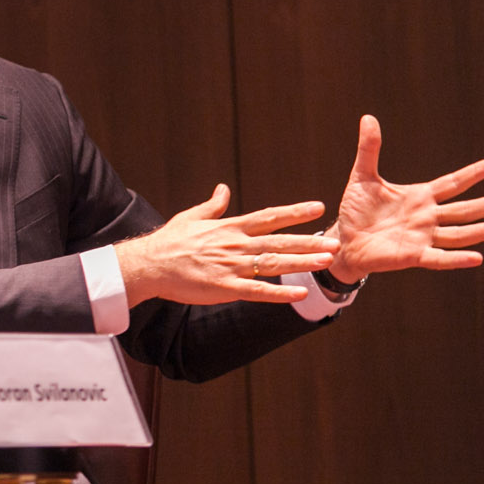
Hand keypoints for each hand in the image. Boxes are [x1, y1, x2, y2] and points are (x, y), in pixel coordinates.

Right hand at [117, 185, 338, 306]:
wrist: (148, 264)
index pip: (269, 217)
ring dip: (302, 263)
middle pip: (279, 242)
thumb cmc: (168, 241)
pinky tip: (299, 294)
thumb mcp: (191, 217)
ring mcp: (231, 266)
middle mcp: (235, 245)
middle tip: (336, 241)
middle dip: (309, 241)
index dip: (294, 212)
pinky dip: (279, 293)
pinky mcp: (224, 287)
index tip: (318, 207)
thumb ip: (213, 206)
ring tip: (326, 262)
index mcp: (230, 227)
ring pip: (274, 264)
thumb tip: (223, 189)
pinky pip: (257, 291)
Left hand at [324, 115, 483, 282]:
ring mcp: (423, 237)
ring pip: (459, 234)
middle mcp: (428, 217)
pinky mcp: (413, 255)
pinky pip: (439, 258)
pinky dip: (457, 259)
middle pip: (465, 210)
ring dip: (482, 231)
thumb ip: (369, 150)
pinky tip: (477, 258)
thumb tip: (368, 117)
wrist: (344, 240)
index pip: (454, 183)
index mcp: (421, 197)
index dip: (475, 173)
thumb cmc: (356, 210)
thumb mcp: (363, 177)